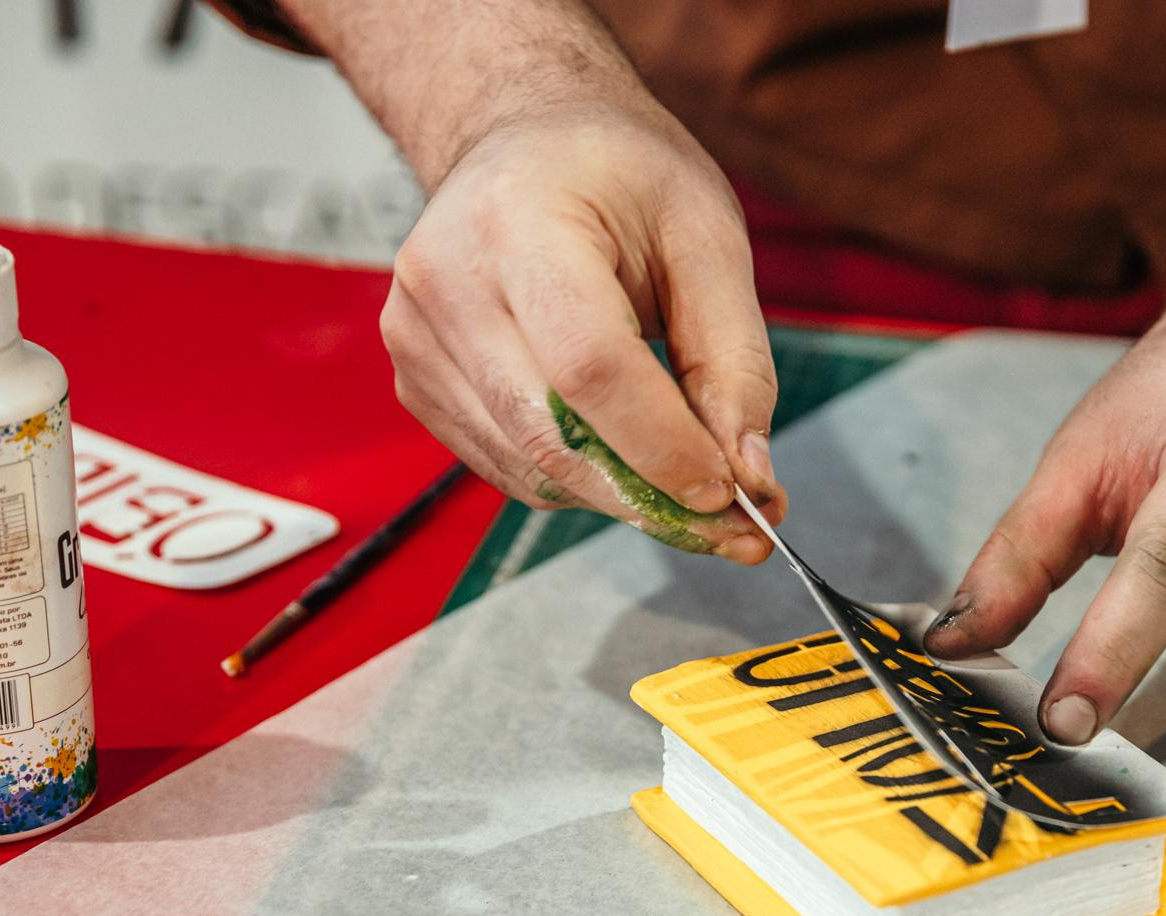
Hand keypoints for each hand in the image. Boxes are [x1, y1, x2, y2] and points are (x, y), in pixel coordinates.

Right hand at [377, 41, 783, 559]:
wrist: (524, 138)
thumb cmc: (618, 175)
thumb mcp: (707, 236)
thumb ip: (736, 361)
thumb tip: (752, 479)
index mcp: (519, 222)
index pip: (589, 368)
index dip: (663, 446)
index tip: (733, 494)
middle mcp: (446, 281)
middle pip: (550, 436)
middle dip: (652, 497)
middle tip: (734, 527)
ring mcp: (416, 337)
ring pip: (530, 469)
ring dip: (621, 497)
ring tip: (686, 477)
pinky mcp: (414, 382)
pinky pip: (506, 467)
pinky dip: (576, 478)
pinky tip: (616, 442)